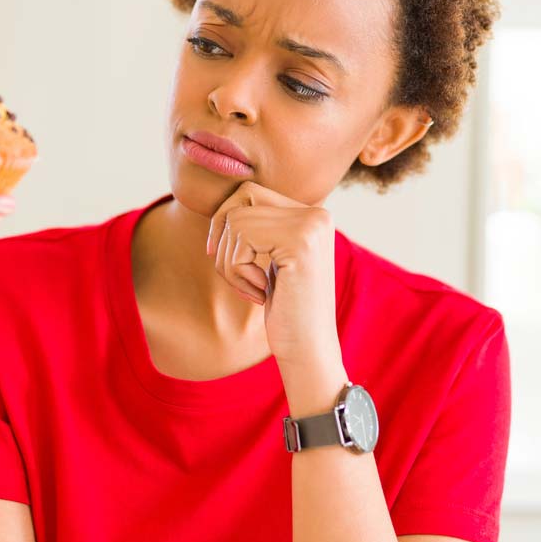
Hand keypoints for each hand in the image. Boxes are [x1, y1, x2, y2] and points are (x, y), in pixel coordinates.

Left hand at [205, 181, 342, 369]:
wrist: (308, 349)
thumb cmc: (286, 309)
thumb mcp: (273, 259)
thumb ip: (261, 228)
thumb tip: (225, 204)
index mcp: (314, 215)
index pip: (249, 191)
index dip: (225, 220)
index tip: (222, 255)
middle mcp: (317, 214)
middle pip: (241, 198)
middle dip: (224, 236)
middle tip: (234, 272)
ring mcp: (311, 226)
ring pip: (236, 220)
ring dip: (230, 261)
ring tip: (252, 288)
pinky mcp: (300, 243)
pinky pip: (241, 240)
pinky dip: (237, 271)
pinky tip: (260, 294)